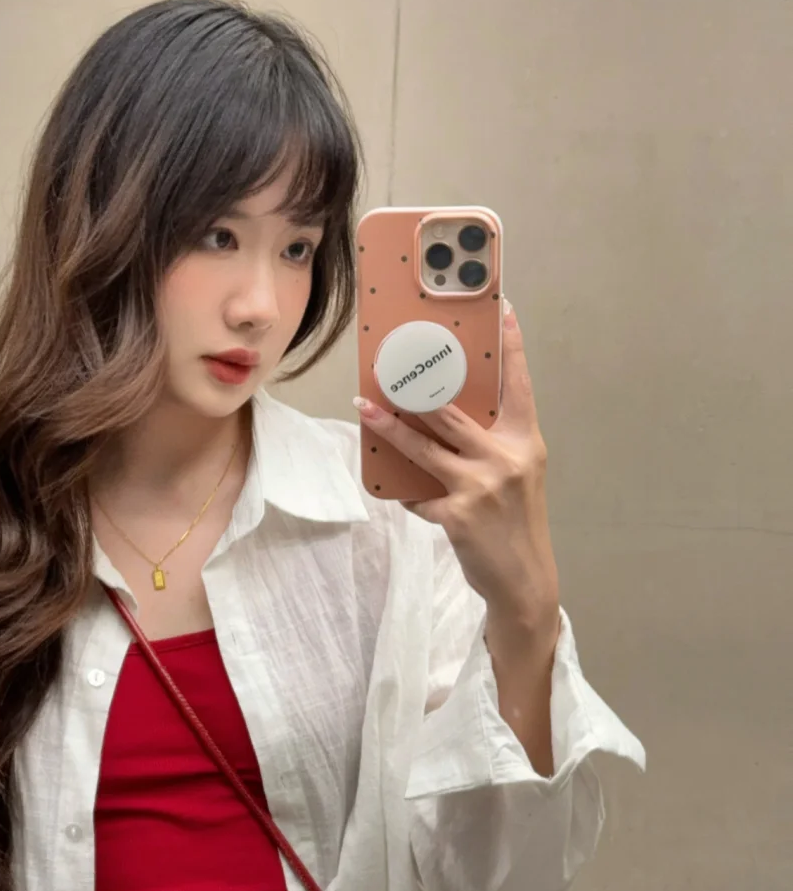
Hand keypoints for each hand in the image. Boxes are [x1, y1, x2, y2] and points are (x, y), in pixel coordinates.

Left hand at [355, 299, 559, 650]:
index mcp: (526, 443)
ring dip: (389, 427)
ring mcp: (481, 486)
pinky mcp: (458, 514)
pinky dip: (407, 492)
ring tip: (364, 407)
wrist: (523, 581)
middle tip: (391, 361)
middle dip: (417, 387)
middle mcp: (506, 458)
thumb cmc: (515, 523)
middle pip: (453, 411)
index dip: (512, 347)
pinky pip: (418, 493)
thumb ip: (490, 446)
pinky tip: (398, 490)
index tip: (503, 309)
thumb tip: (442, 419)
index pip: (519, 386)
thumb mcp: (516, 476)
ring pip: (425, 446)